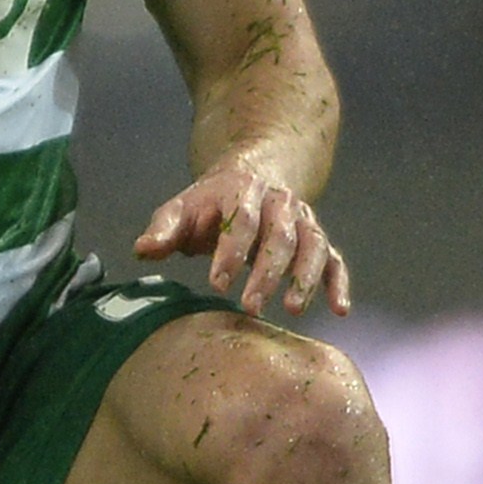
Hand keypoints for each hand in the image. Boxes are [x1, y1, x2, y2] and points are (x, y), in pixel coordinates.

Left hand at [135, 154, 349, 316]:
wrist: (254, 173)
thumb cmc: (211, 202)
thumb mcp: (182, 207)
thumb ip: (164, 230)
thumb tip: (143, 249)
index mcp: (243, 191)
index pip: (241, 221)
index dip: (231, 252)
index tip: (218, 284)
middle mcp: (280, 203)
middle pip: (280, 237)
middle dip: (266, 273)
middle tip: (251, 307)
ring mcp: (303, 220)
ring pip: (312, 246)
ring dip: (304, 279)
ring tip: (291, 310)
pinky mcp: (317, 238)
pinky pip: (333, 259)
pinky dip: (338, 283)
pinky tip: (339, 309)